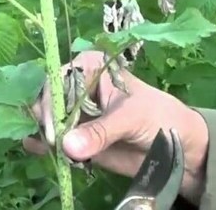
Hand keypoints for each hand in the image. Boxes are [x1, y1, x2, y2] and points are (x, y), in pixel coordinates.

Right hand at [23, 50, 209, 204]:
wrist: (177, 146)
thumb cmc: (159, 116)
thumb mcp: (131, 118)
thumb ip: (100, 132)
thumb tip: (67, 145)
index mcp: (91, 67)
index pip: (59, 77)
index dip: (51, 99)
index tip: (53, 127)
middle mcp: (78, 87)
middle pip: (48, 99)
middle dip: (46, 119)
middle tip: (52, 140)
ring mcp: (75, 113)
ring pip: (48, 120)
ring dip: (44, 133)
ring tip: (50, 148)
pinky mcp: (76, 137)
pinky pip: (53, 140)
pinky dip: (43, 146)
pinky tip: (38, 149)